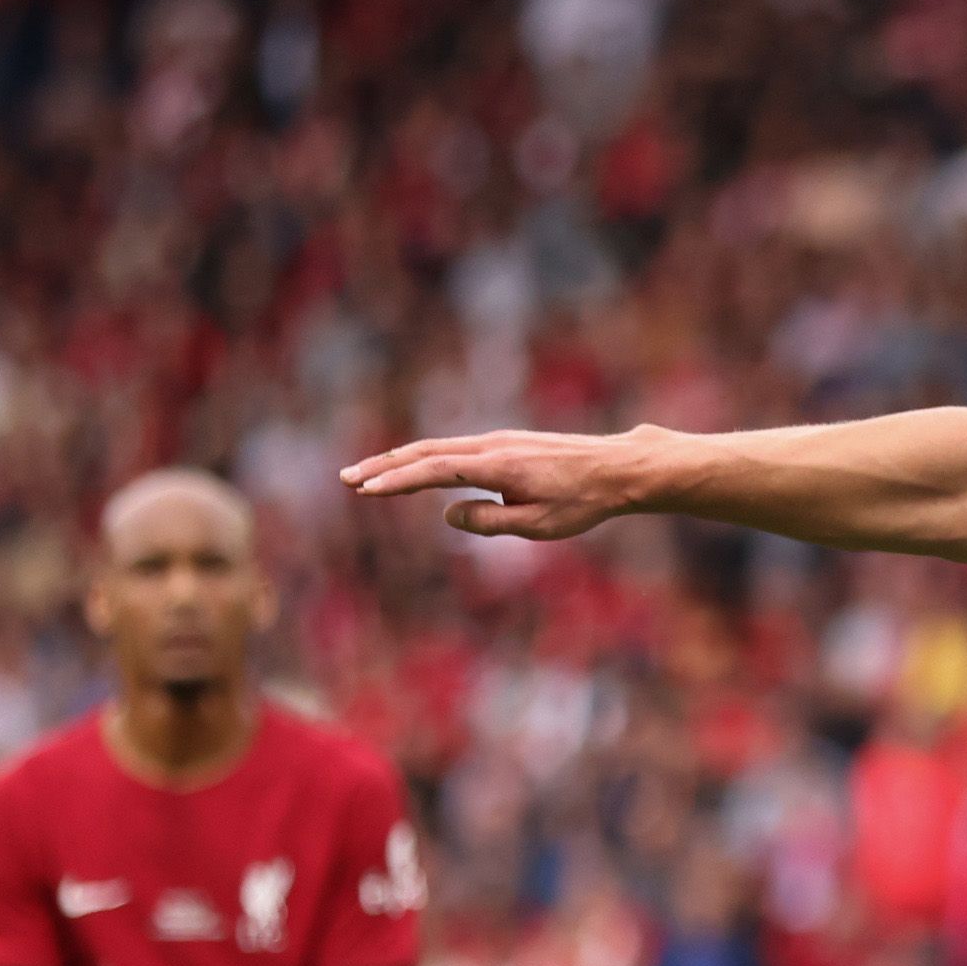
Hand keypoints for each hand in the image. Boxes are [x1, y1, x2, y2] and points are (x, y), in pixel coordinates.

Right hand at [340, 424, 664, 539]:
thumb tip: (448, 513)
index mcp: (497, 466)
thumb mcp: (538, 524)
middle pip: (425, 452)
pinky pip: (455, 449)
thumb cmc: (583, 502)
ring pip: (438, 448)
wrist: (620, 469)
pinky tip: (412, 470)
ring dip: (400, 460)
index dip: (396, 481)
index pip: (434, 471)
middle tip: (346, 479)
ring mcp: (498, 441)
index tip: (364, 489)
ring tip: (367, 475)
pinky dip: (426, 458)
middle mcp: (492, 446)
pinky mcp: (506, 444)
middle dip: (383, 466)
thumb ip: (489, 521)